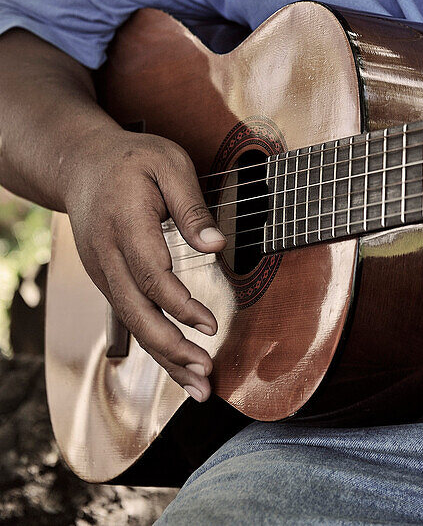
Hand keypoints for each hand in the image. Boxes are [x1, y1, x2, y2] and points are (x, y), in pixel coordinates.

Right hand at [63, 126, 225, 401]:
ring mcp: (103, 271)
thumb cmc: (133, 160)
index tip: (211, 326)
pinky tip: (180, 367)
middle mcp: (108, 255)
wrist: (81, 165)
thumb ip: (191, 205)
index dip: (181, 305)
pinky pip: (131, 317)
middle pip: (137, 312)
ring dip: (165, 358)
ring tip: (200, 387)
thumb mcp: (168, 163)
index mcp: (125, 224)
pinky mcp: (108, 280)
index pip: (152, 275)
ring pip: (132, 323)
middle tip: (205, 373)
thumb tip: (216, 245)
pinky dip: (155, 345)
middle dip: (171, 348)